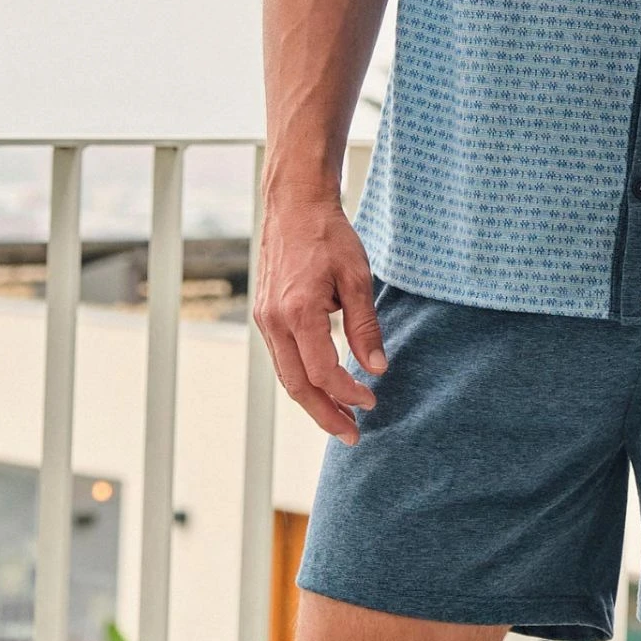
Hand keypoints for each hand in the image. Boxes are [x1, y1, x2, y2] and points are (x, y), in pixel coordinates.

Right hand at [253, 188, 386, 444]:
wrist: (294, 205)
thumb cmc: (329, 235)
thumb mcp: (357, 278)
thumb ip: (365, 327)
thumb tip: (376, 368)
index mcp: (299, 311)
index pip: (323, 371)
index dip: (348, 393)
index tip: (372, 402)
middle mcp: (274, 320)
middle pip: (297, 385)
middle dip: (325, 414)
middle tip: (352, 435)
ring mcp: (265, 318)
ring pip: (286, 374)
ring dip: (312, 400)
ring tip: (340, 418)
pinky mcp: (265, 313)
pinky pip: (281, 357)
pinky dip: (301, 377)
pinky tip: (323, 385)